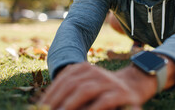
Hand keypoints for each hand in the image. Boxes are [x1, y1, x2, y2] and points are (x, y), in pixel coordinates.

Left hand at [39, 62, 156, 109]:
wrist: (134, 85)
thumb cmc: (103, 91)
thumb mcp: (86, 86)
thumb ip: (70, 92)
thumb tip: (46, 105)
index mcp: (84, 68)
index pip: (64, 78)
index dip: (50, 93)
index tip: (40, 105)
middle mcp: (96, 72)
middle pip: (71, 84)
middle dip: (56, 100)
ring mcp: (108, 82)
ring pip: (85, 90)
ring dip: (69, 104)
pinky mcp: (120, 93)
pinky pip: (103, 101)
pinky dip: (92, 109)